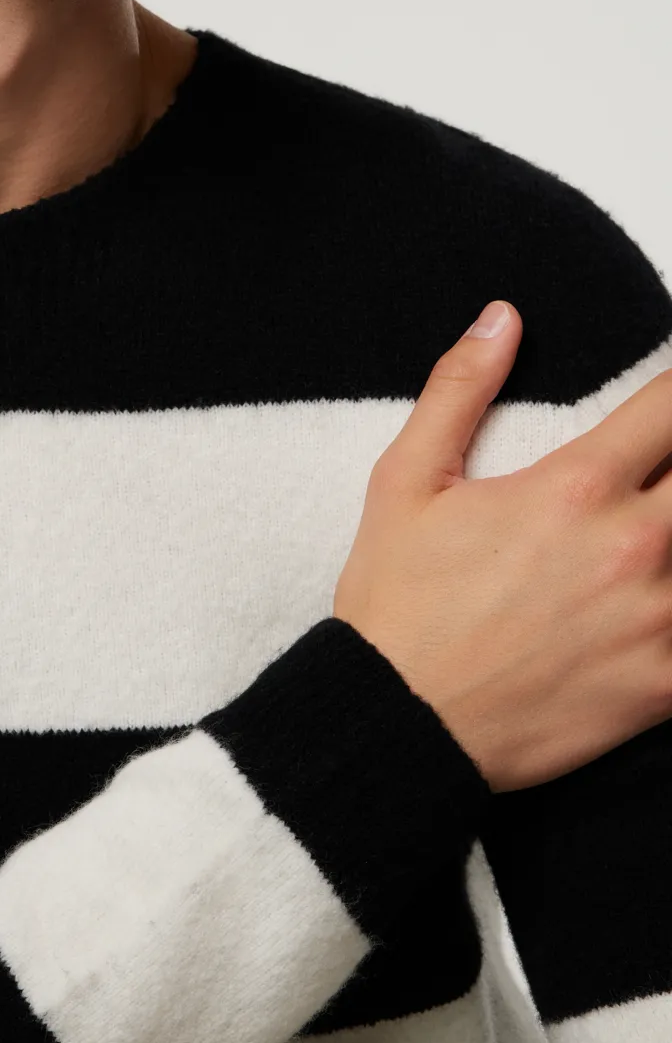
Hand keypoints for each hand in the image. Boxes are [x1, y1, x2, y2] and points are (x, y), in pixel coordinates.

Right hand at [333, 301, 671, 791]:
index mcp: (573, 488)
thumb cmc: (398, 602)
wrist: (398, 724)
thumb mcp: (406, 481)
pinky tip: (668, 600)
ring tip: (661, 534)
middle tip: (664, 468)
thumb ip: (458, 389)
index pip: (671, 407)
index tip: (668, 399)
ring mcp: (658, 622)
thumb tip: (502, 318)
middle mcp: (631, 547)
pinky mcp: (666, 686)